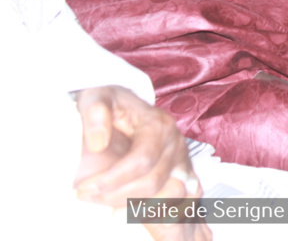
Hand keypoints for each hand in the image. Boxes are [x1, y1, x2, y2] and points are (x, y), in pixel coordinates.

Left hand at [74, 86, 196, 208]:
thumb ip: (95, 114)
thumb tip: (98, 144)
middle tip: (85, 196)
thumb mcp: (96, 97)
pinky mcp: (180, 171)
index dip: (111, 180)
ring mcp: (181, 158)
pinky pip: (178, 198)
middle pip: (153, 181)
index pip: (141, 161)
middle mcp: (176, 142)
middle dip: (117, 196)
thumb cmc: (108, 102)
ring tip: (106, 209)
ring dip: (135, 207)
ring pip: (167, 194)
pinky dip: (157, 210)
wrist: (122, 103)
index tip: (82, 189)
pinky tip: (131, 216)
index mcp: (159, 125)